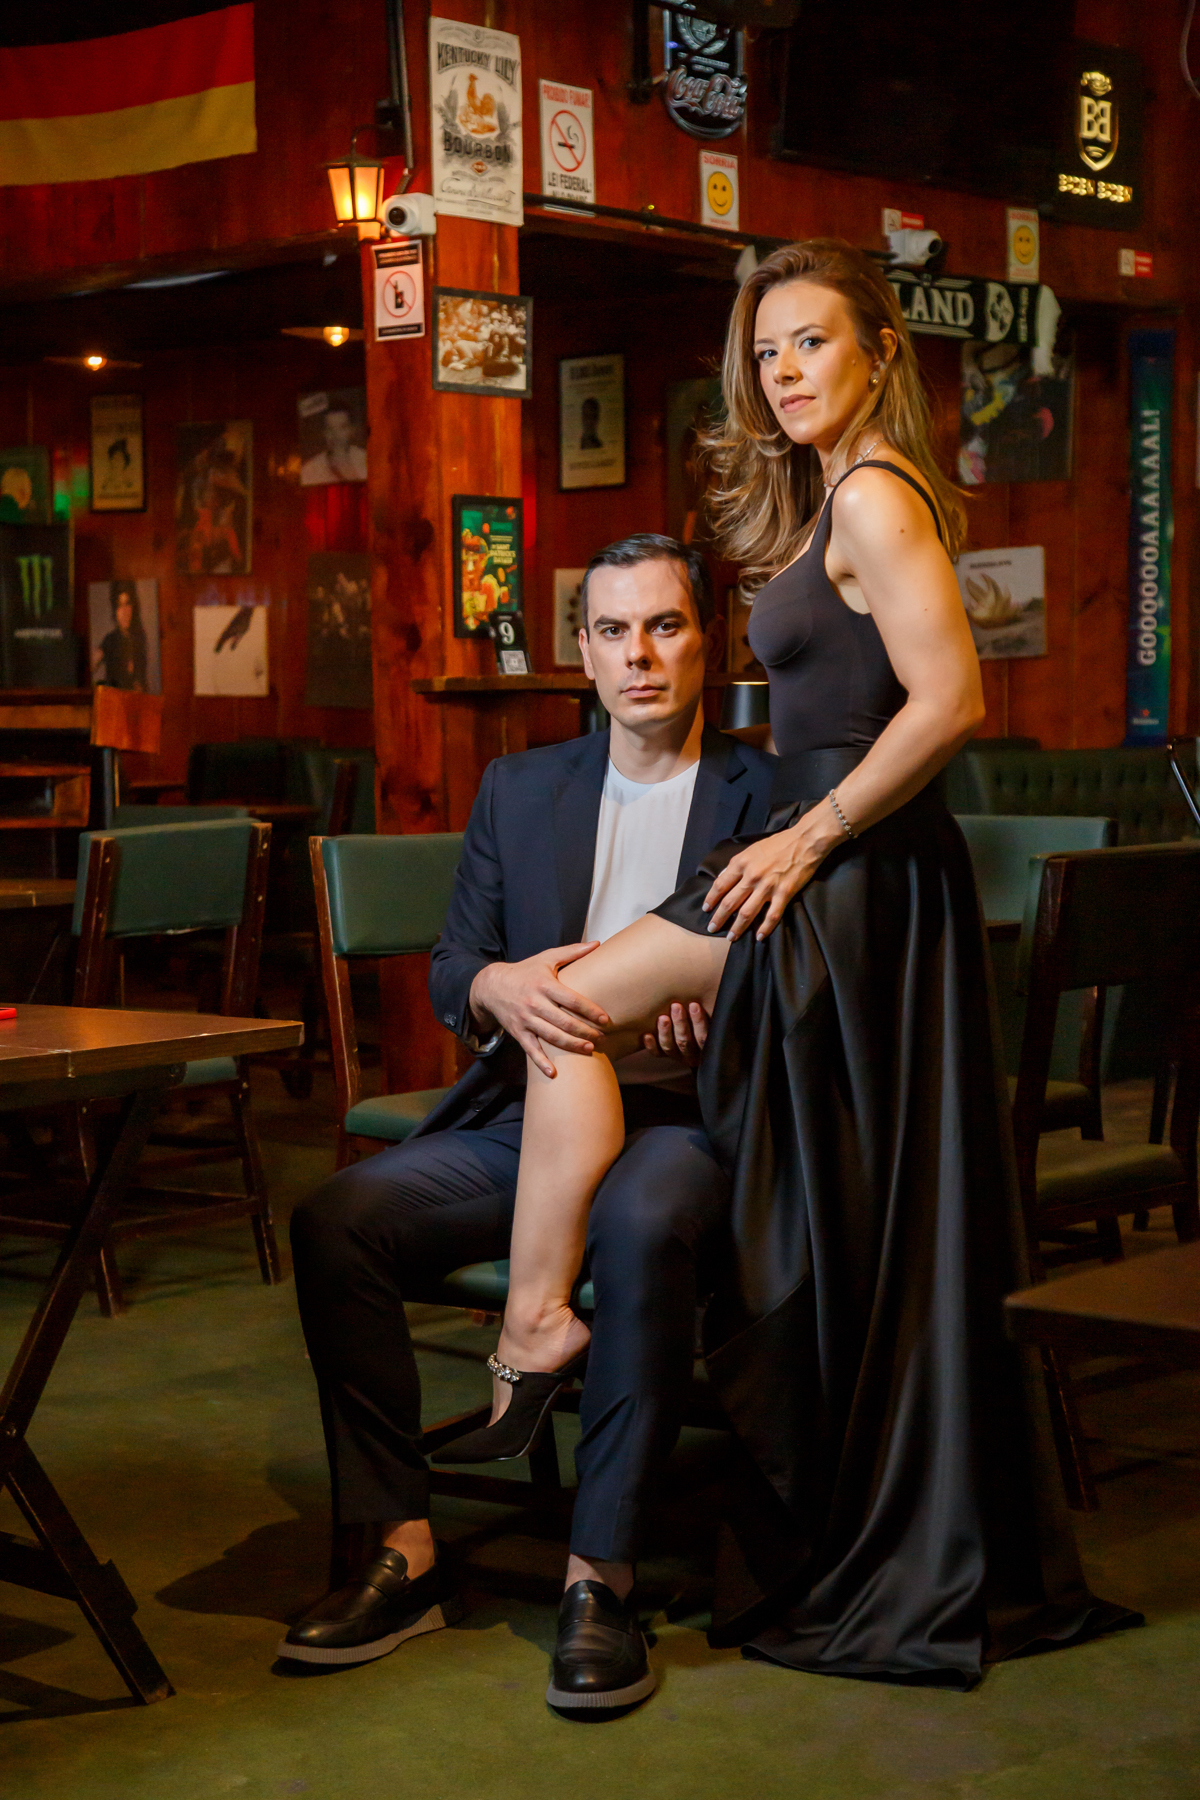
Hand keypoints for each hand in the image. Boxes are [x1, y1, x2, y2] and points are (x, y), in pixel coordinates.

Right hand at [469, 944, 608, 1077]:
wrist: (492, 986)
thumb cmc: (526, 971)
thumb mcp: (546, 958)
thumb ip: (572, 952)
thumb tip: (596, 944)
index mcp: (544, 985)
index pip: (571, 1000)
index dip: (590, 1010)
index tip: (606, 1019)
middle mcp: (534, 1003)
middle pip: (564, 1021)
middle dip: (586, 1032)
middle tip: (603, 1038)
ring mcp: (525, 1019)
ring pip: (551, 1036)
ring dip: (572, 1046)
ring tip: (590, 1050)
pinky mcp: (518, 1032)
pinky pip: (531, 1049)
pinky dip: (541, 1062)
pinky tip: (554, 1073)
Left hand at [642, 1000, 708, 1066]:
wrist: (692, 1028)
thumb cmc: (703, 1011)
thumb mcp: (711, 1012)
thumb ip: (713, 1004)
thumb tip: (718, 979)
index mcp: (707, 1044)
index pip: (704, 1037)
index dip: (699, 1022)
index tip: (694, 1004)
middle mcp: (692, 1053)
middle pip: (686, 1042)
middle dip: (681, 1024)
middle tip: (676, 1006)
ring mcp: (677, 1054)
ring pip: (670, 1047)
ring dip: (665, 1032)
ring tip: (662, 1018)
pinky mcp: (664, 1054)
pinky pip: (657, 1053)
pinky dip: (651, 1045)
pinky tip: (647, 1035)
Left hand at [702, 806, 843, 940]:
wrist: (805, 841)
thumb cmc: (778, 843)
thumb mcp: (751, 849)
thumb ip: (736, 864)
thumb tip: (722, 876)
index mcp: (741, 863)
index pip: (720, 885)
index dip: (711, 899)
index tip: (706, 909)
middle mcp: (751, 876)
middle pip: (729, 902)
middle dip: (719, 918)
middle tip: (712, 928)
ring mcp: (767, 886)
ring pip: (747, 913)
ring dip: (737, 928)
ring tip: (731, 938)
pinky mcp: (784, 893)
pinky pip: (772, 915)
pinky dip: (765, 928)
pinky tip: (759, 937)